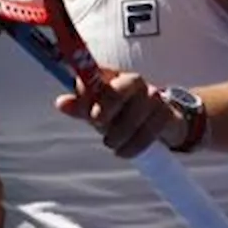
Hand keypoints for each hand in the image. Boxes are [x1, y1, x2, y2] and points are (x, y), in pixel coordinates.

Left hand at [55, 67, 178, 157]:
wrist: (158, 123)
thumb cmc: (121, 113)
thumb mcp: (97, 110)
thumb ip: (80, 107)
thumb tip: (61, 103)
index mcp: (113, 75)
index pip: (100, 75)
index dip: (90, 90)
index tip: (84, 110)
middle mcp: (135, 81)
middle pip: (126, 84)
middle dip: (110, 103)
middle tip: (97, 122)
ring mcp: (154, 96)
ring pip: (139, 110)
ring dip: (121, 131)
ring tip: (110, 143)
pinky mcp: (166, 114)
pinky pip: (151, 129)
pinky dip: (134, 145)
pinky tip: (122, 152)